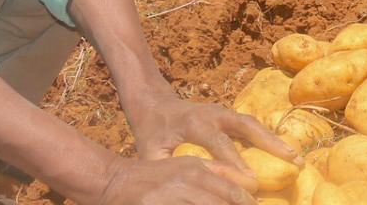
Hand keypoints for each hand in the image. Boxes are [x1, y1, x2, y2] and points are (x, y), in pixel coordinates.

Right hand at [93, 155, 258, 204]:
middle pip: (222, 202)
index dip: (248, 204)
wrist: (115, 180)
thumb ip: (219, 170)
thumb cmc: (156, 176)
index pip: (232, 191)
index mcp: (197, 168)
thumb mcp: (187, 165)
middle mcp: (186, 180)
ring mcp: (170, 196)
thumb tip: (251, 182)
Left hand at [124, 82, 294, 172]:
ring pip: (254, 124)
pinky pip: (252, 126)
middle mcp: (214, 114)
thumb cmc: (152, 133)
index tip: (253, 180)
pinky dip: (270, 138)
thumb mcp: (150, 151)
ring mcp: (224, 112)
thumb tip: (180, 187)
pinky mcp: (230, 116)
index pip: (220, 144)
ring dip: (276, 140)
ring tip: (297, 156)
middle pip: (247, 126)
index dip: (237, 162)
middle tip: (292, 159)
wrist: (155, 105)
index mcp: (195, 123)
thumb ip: (166, 167)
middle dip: (270, 143)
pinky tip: (287, 152)